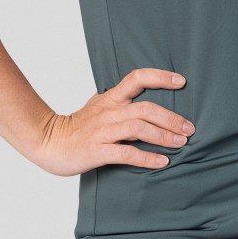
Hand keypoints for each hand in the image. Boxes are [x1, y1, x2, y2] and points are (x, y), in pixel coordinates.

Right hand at [29, 68, 195, 176]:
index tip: (181, 82)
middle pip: (146, 108)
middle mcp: (109, 112)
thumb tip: (149, 107)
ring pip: (139, 128)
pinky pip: (127, 153)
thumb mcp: (99, 107)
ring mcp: (103, 131)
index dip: (160, 77)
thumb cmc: (77, 127)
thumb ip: (121, 104)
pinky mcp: (97, 151)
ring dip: (164, 136)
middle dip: (171, 118)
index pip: (137, 78)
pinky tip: (162, 162)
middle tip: (189, 128)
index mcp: (110, 98)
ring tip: (181, 143)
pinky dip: (147, 158)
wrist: (48, 142)